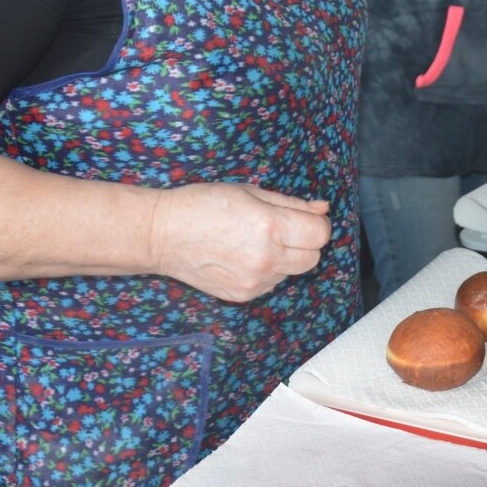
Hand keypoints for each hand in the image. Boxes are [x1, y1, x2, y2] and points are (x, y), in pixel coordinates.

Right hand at [148, 182, 332, 302]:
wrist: (163, 234)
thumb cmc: (203, 204)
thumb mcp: (250, 192)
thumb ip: (291, 204)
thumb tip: (323, 209)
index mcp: (269, 227)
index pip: (320, 234)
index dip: (316, 223)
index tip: (305, 217)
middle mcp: (265, 259)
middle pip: (312, 258)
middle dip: (305, 242)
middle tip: (282, 228)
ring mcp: (253, 281)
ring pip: (291, 272)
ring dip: (284, 258)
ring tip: (254, 241)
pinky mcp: (242, 295)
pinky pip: (270, 283)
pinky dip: (266, 271)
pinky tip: (243, 256)